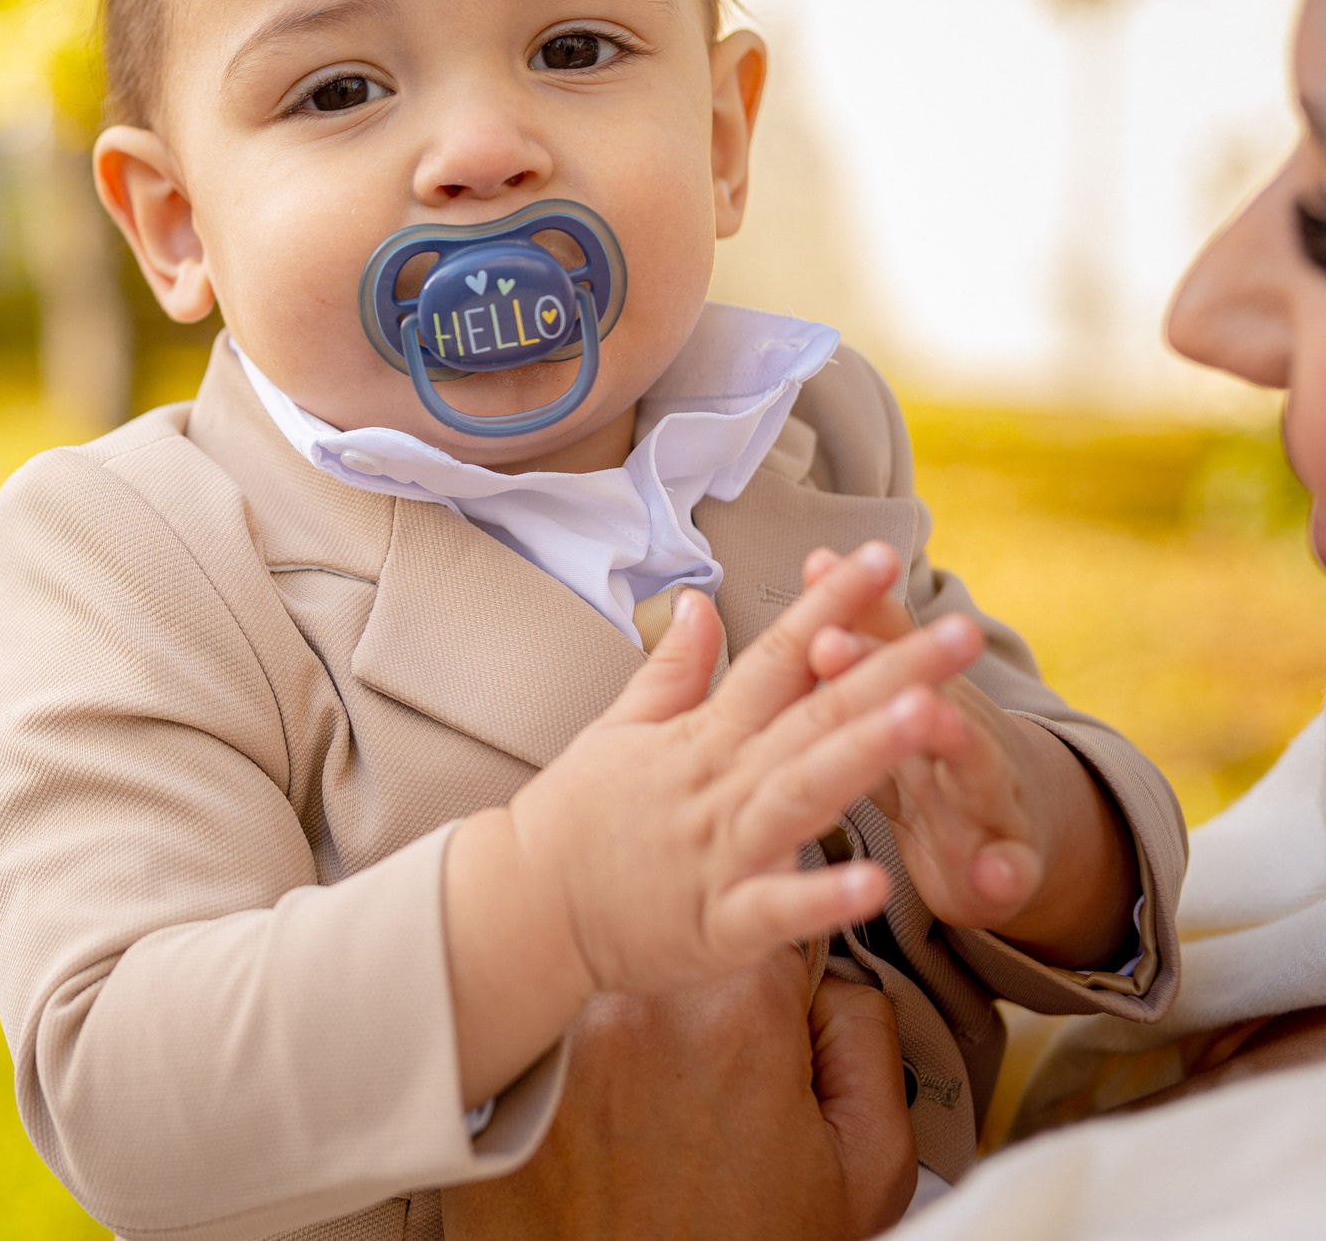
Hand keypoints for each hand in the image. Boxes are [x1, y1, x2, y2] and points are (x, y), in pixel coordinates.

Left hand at [440, 949, 916, 1240]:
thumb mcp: (866, 1169)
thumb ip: (868, 1039)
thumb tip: (840, 974)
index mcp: (736, 1012)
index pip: (760, 917)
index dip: (777, 963)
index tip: (775, 1006)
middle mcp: (634, 1005)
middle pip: (679, 949)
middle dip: (705, 996)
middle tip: (719, 1079)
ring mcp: (557, 1040)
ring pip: (611, 986)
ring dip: (638, 1026)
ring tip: (661, 1112)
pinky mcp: (505, 1079)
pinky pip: (548, 1035)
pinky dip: (576, 1064)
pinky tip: (606, 1126)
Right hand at [510, 542, 979, 994]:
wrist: (522, 910)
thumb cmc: (573, 821)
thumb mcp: (617, 729)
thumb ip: (670, 670)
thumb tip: (695, 600)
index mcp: (702, 739)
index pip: (777, 658)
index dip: (831, 607)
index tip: (884, 558)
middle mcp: (719, 786)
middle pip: (815, 718)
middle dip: (891, 672)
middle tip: (960, 633)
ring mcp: (721, 854)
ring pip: (802, 794)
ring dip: (863, 756)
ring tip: (926, 718)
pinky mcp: (718, 924)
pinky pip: (777, 910)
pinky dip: (822, 897)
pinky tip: (876, 883)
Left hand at [799, 551, 1141, 967]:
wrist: (1012, 840)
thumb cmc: (931, 756)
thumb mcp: (890, 697)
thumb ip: (860, 636)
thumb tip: (816, 556)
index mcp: (921, 697)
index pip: (883, 644)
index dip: (851, 610)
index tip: (814, 569)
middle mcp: (962, 736)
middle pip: (932, 688)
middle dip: (902, 659)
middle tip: (842, 635)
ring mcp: (990, 800)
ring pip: (977, 768)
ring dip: (958, 742)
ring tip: (933, 713)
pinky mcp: (1008, 868)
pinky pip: (1012, 871)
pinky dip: (1007, 873)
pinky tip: (997, 875)